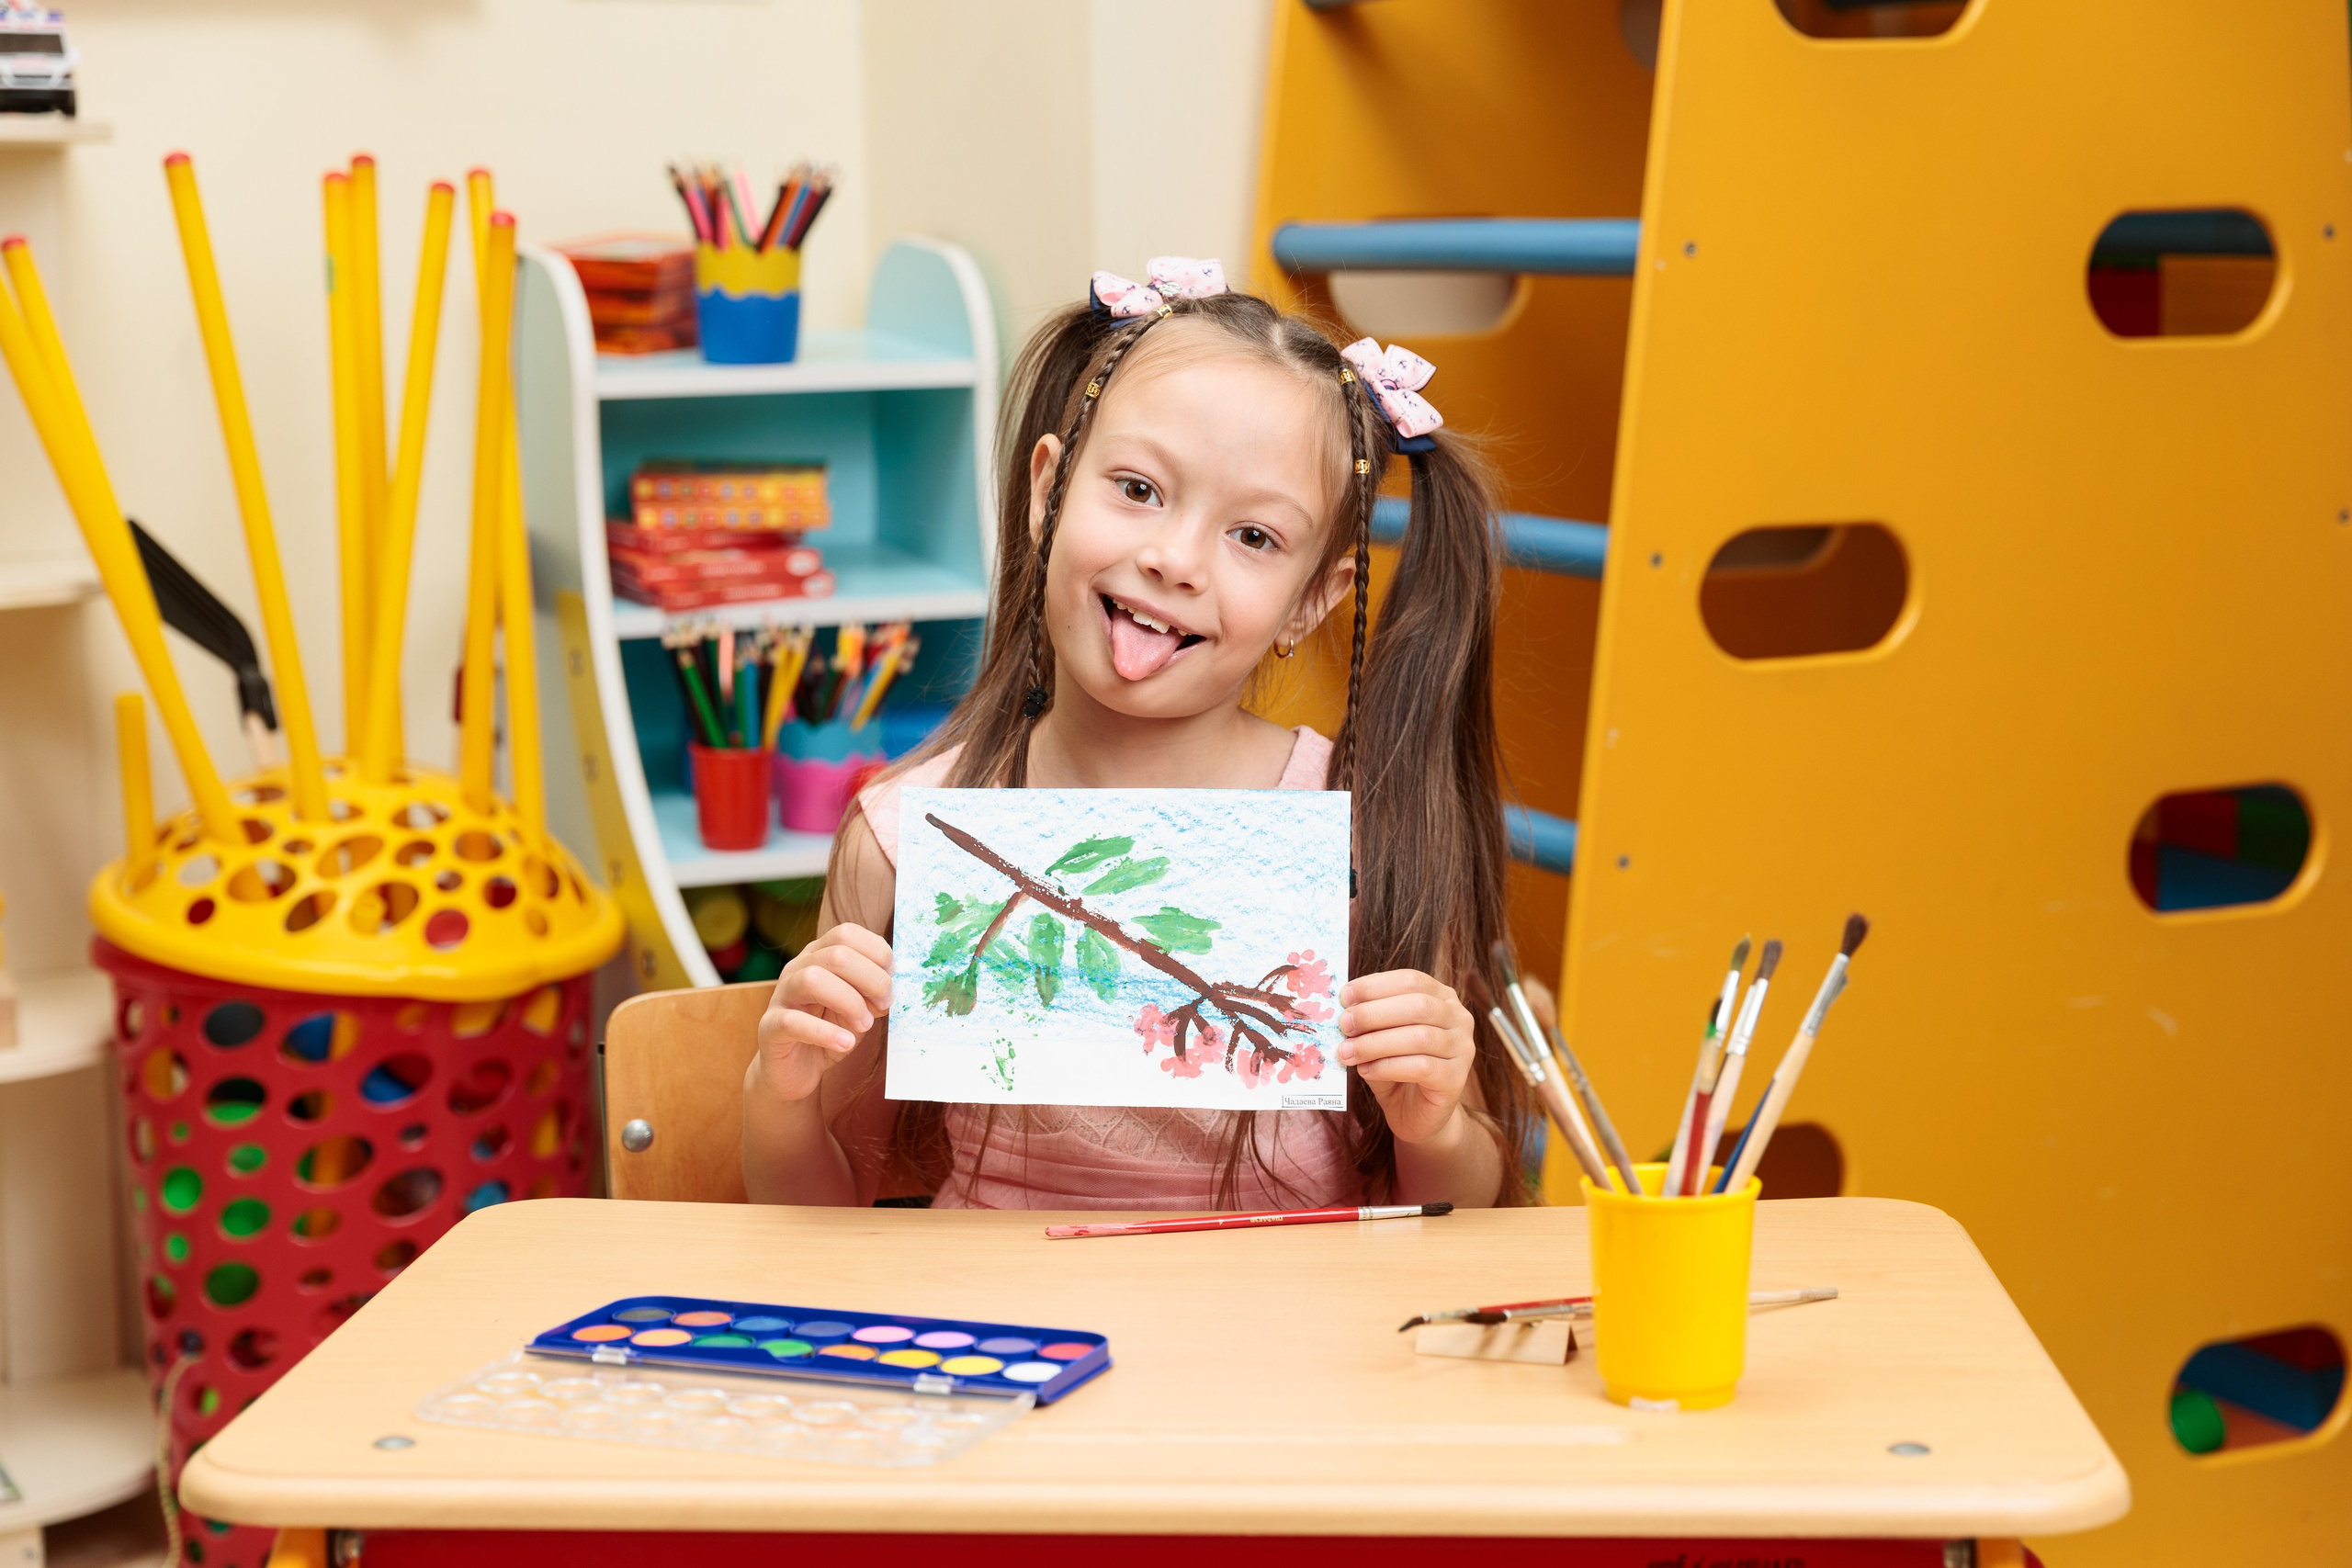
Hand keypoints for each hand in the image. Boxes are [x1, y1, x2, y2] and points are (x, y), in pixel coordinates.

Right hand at [755, 923, 892, 1101]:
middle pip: (836, 954)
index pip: (846, 934)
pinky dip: (825, 1033)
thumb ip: (871, 994)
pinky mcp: (770, 1027)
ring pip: (812, 979)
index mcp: (818, 956)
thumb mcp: (858, 1009)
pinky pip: (793, 1021)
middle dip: (871, 979)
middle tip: (884, 1004)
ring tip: (864, 1025)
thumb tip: (888, 989)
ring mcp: (781, 996)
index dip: (877, 953)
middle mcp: (797, 969)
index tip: (892, 978)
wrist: (796, 1070)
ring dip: (849, 1002)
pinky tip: (846, 1043)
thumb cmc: (829, 1032)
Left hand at [1335, 969, 1476, 1146]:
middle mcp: (1459, 1019)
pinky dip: (1387, 1067)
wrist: (1417, 1114)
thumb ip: (1369, 1021)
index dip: (1376, 985)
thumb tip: (1343, 1009)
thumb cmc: (1396, 1069)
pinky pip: (1422, 1067)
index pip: (1412, 980)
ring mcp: (1462, 1049)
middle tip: (1344, 1025)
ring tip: (1346, 1052)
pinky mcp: (1456, 1079)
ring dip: (1376, 1043)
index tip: (1344, 996)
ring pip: (1420, 1037)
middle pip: (1419, 1006)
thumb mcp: (1381, 1037)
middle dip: (1374, 1013)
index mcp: (1442, 998)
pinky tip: (1365, 1071)